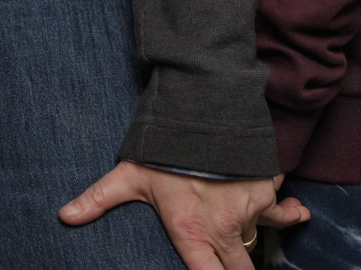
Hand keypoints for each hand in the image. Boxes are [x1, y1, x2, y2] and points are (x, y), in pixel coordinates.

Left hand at [60, 162, 307, 268]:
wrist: (205, 106)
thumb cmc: (163, 146)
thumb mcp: (129, 174)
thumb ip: (98, 199)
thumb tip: (64, 216)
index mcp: (190, 232)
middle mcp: (223, 228)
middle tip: (234, 266)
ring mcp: (249, 210)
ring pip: (255, 237)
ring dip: (251, 231)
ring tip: (247, 227)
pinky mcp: (267, 190)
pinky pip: (278, 208)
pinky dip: (284, 207)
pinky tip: (296, 211)